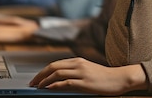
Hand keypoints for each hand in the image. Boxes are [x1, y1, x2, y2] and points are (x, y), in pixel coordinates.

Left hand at [29, 58, 146, 94]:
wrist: (119, 78)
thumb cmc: (104, 77)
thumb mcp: (87, 71)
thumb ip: (74, 72)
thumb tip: (58, 80)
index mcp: (78, 60)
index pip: (55, 63)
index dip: (43, 71)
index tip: (36, 78)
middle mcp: (78, 64)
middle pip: (53, 66)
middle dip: (40, 75)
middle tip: (32, 83)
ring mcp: (81, 73)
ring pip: (57, 73)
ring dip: (45, 81)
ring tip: (38, 87)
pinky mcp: (85, 82)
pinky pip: (66, 82)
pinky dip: (55, 85)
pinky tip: (49, 89)